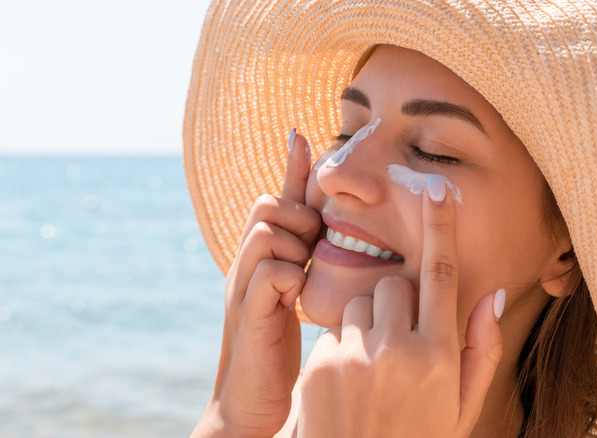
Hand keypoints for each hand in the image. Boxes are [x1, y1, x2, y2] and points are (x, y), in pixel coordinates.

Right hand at [192, 131, 320, 437]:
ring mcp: (243, 286)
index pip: (277, 199)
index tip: (303, 133)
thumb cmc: (280, 348)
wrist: (253, 402)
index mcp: (263, 257)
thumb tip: (328, 233)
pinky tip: (296, 298)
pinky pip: (269, 270)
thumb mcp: (296, 296)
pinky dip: (288, 276)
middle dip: (297, 216)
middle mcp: (247, 264)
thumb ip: (307, 262)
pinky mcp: (247, 313)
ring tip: (303, 273)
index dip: (291, 168)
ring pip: (267, 230)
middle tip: (311, 246)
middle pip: (267, 204)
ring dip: (294, 244)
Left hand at [298, 175, 503, 437]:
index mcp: (440, 356)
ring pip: (361, 303)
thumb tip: (495, 294)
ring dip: (369, 324)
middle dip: (398, 302)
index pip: (442, 275)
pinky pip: (335, 330)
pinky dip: (344, 347)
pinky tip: (349, 384)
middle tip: (399, 342)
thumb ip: (482, 349)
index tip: (438, 188)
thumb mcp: (462, 406)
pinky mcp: (320, 365)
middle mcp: (398, 350)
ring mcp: (355, 357)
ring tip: (373, 370)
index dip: (441, 227)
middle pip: (394, 284)